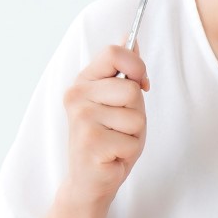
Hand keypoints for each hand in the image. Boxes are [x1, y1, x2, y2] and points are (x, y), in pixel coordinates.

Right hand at [60, 44, 148, 207]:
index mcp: (84, 81)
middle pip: (131, 89)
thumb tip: (130, 36)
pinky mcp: (90, 142)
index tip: (141, 84)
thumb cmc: (108, 139)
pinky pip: (132, 139)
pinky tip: (112, 155)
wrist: (90, 181)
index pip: (114, 52)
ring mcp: (81, 118)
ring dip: (134, 134)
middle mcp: (77, 95)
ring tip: (116, 141)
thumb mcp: (119, 101)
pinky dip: (129, 151)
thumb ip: (124, 72)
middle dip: (137, 112)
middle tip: (120, 127)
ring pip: (135, 116)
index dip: (136, 66)